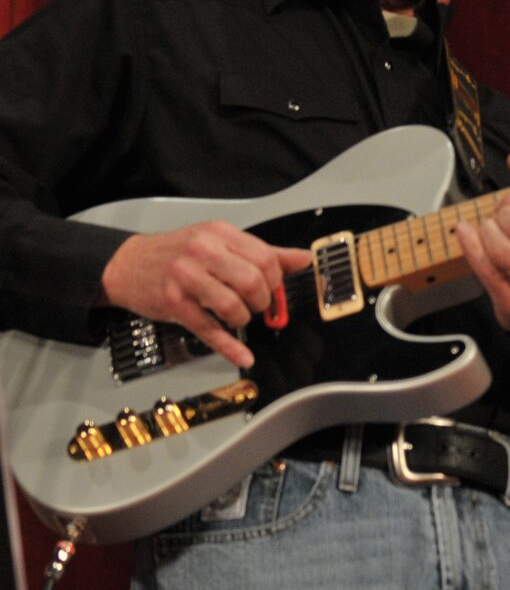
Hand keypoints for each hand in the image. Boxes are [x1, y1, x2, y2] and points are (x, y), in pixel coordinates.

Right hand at [99, 224, 312, 368]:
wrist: (127, 264)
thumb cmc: (177, 254)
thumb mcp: (219, 242)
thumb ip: (264, 251)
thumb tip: (303, 259)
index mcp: (219, 234)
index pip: (265, 257)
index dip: (276, 279)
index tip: (273, 288)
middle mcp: (202, 252)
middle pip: (252, 281)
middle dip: (261, 300)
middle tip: (256, 305)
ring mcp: (185, 278)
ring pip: (232, 306)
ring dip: (244, 319)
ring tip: (239, 316)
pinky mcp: (173, 304)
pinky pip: (209, 330)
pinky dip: (230, 347)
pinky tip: (243, 355)